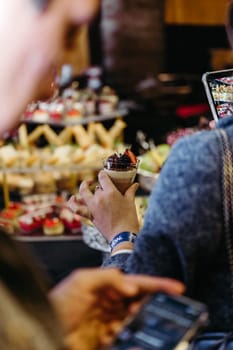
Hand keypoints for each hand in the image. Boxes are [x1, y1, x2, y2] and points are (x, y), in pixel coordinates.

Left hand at [49, 268, 183, 349]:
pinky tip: (117, 337)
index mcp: (107, 286)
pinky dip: (129, 338)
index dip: (157, 284)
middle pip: (141, 301)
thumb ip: (108, 278)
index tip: (177, 287)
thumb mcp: (81, 281)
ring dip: (139, 323)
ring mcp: (110, 322)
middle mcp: (111, 303)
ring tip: (131, 325)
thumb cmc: (58, 303)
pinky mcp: (107, 340)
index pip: (137, 282)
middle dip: (152, 304)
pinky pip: (127, 338)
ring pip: (136, 321)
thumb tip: (131, 286)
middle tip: (164, 309)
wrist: (42, 332)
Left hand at [77, 170, 139, 241]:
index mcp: (110, 192)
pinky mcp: (90, 216)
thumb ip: (131, 191)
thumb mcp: (131, 203)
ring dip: (83, 188)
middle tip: (103, 187)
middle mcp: (99, 197)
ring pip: (83, 193)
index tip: (104, 175)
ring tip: (85, 185)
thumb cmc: (129, 219)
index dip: (102, 174)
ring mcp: (93, 207)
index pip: (102, 177)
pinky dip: (73, 204)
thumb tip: (135, 184)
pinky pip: (77, 209)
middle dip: (99, 186)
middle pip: (96, 187)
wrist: (123, 235)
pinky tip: (72, 199)